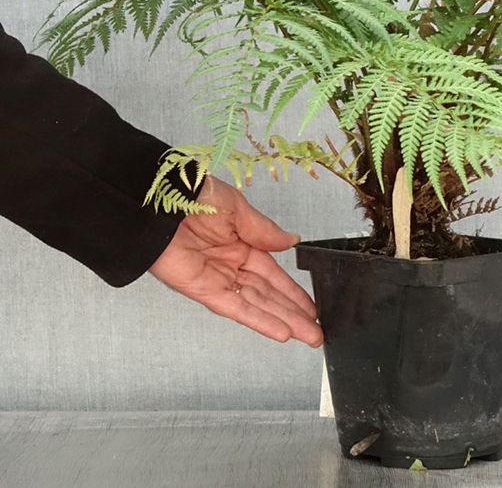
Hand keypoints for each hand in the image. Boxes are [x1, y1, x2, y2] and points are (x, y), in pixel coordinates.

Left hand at [149, 175, 321, 346]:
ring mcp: (217, 278)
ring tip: (307, 335)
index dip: (293, 291)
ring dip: (283, 321)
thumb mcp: (239, 208)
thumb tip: (291, 241)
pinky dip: (258, 320)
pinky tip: (279, 331)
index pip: (273, 273)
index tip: (310, 305)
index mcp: (239, 241)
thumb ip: (265, 231)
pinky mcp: (203, 289)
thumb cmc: (192, 194)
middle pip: (268, 294)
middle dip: (293, 313)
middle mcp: (229, 262)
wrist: (158, 200)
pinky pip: (235, 307)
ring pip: (257, 304)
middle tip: (315, 330)